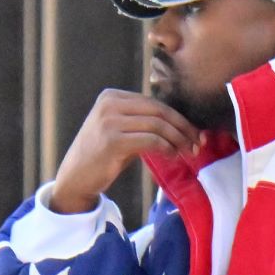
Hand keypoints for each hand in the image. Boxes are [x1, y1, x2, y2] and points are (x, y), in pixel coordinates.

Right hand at [49, 89, 200, 212]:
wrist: (75, 177)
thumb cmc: (102, 156)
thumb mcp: (120, 130)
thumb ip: (142, 121)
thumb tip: (180, 124)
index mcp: (112, 96)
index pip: (155, 103)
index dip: (179, 117)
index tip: (195, 133)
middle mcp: (110, 104)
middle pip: (159, 111)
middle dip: (183, 127)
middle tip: (198, 143)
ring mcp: (109, 120)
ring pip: (157, 125)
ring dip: (178, 139)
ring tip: (188, 152)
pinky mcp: (112, 140)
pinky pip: (150, 140)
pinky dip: (166, 148)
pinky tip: (173, 156)